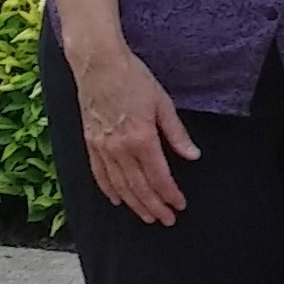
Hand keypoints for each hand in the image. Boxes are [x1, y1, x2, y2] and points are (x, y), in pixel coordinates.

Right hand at [74, 42, 200, 221]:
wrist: (98, 64)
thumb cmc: (132, 78)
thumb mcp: (162, 103)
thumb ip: (177, 134)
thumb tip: (193, 155)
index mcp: (141, 139)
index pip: (158, 177)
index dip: (170, 194)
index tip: (179, 205)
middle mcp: (120, 149)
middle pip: (139, 187)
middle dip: (155, 206)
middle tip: (166, 219)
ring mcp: (102, 148)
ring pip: (120, 186)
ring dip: (135, 204)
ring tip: (147, 217)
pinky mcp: (90, 143)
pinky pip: (100, 175)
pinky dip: (109, 191)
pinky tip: (118, 200)